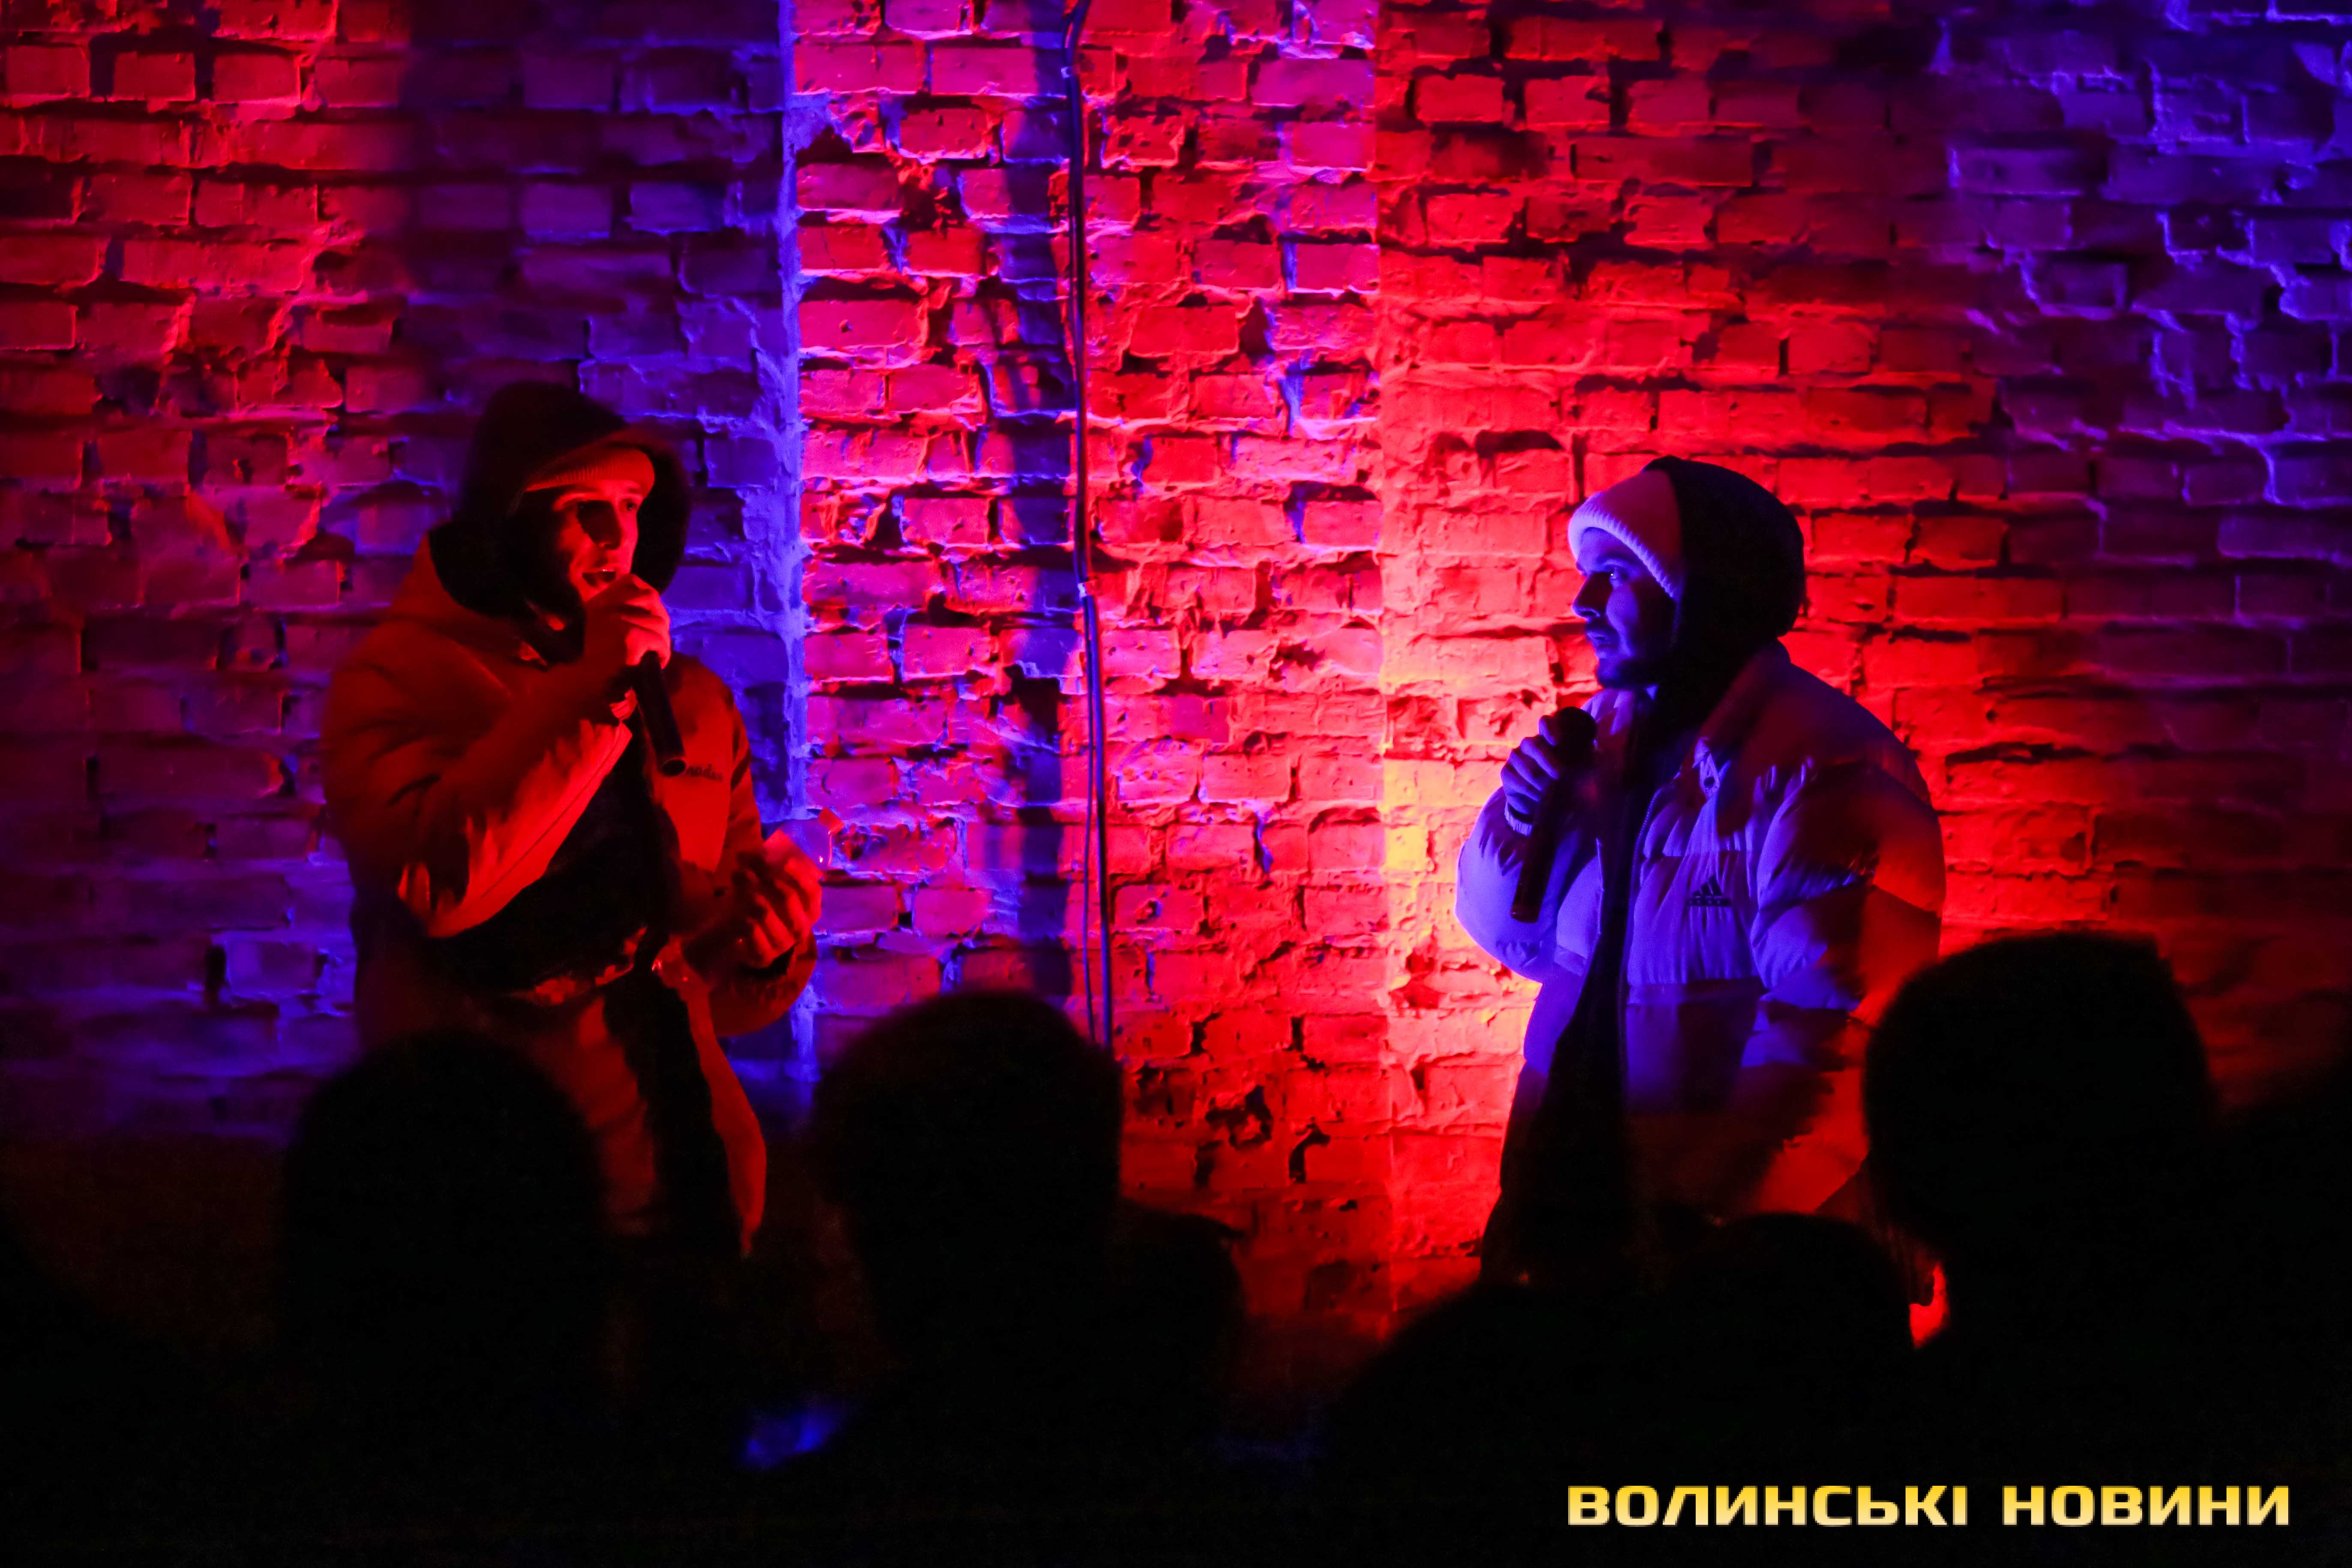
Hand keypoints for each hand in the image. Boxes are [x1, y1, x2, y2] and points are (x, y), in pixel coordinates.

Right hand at [578, 572, 670, 691]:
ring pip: (658, 623)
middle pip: (651, 599)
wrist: (587, 691)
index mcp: (599, 603)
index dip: (648, 596)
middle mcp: (605, 608)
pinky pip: (657, 639)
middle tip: (657, 642)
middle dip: (660, 621)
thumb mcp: (607, 630)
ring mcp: (616, 621)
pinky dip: (662, 652)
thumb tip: (655, 605)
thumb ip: (624, 613)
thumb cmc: (600, 665)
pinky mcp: (628, 638)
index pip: (632, 582)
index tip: (652, 615)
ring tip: (654, 656)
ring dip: (662, 641)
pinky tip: (656, 662)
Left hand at [728, 831, 820, 971]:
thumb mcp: (762, 885)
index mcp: (809, 911)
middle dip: (766, 875)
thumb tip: (756, 851)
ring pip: (766, 911)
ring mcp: (783, 944)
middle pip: (789, 897)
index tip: (785, 860)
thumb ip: (765, 868)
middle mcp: (801, 928)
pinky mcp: (764, 956)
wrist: (733, 938)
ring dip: (748, 890)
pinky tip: (736, 909)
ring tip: (736, 877)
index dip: (801, 874)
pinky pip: (751, 929)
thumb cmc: (755, 905)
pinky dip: (741, 914)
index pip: (813, 892)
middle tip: (745, 863)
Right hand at [1500, 710, 1588, 833]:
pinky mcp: (1507, 773)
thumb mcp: (1584, 768)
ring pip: (1525, 766)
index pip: (1546, 723)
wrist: (1548, 800)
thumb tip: (1598, 757)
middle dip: (1547, 760)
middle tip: (1560, 775)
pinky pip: (1517, 782)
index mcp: (1550, 737)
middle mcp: (1531, 743)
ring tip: (1552, 792)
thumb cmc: (1571, 778)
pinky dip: (1531, 793)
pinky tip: (1540, 799)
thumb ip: (1591, 760)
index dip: (1550, 729)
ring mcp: (1517, 757)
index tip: (1558, 742)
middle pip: (1533, 744)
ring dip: (1540, 782)